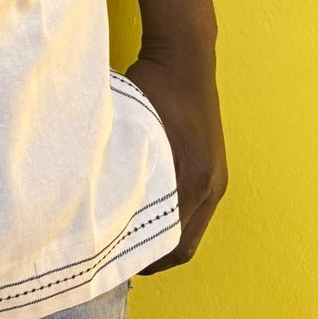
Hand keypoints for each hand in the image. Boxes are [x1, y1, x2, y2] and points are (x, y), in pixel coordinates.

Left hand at [126, 52, 227, 273]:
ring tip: (133, 239)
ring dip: (166, 236)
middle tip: (122, 258)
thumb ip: (123, 170)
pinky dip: (175, 217)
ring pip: (192, 225)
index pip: (173, 242)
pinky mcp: (214, 165)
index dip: (146, 259)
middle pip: (186, 241)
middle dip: (156, 255)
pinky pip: (196, 207)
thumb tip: (101, 207)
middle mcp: (212, 183)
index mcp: (195, 179)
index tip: (117, 263)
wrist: (184, 55)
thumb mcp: (133, 131)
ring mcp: (217, 175)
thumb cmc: (153, 87)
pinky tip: (149, 211)